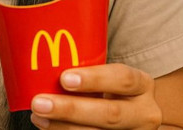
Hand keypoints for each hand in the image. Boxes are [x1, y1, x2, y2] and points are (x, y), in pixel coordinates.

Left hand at [29, 64, 161, 128]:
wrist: (130, 118)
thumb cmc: (110, 90)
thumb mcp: (109, 78)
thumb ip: (87, 69)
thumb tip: (42, 59)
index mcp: (142, 85)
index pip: (123, 78)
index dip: (94, 78)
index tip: (64, 78)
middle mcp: (144, 113)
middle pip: (110, 114)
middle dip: (72, 109)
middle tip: (40, 102)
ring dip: (62, 126)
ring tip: (38, 116)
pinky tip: (48, 127)